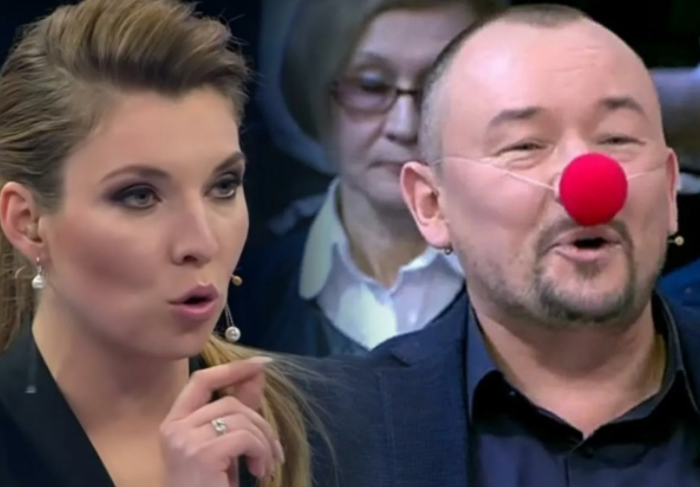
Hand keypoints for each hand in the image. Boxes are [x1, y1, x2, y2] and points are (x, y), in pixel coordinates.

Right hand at [160, 357, 283, 486]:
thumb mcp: (225, 448)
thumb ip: (237, 414)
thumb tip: (256, 374)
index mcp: (173, 424)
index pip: (201, 380)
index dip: (232, 369)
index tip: (262, 363)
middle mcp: (173, 428)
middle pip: (228, 403)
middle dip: (259, 422)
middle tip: (274, 449)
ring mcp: (184, 440)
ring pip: (240, 418)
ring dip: (264, 441)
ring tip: (266, 465)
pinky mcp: (201, 454)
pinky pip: (245, 437)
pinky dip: (261, 452)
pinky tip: (260, 471)